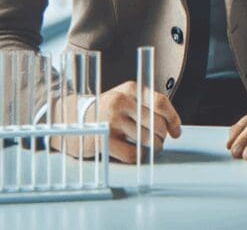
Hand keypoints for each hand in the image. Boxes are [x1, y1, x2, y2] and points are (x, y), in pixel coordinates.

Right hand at [53, 80, 181, 162]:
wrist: (70, 118)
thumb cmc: (104, 110)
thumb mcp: (124, 98)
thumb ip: (146, 106)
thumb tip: (173, 127)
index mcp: (130, 89)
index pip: (161, 103)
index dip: (173, 119)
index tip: (176, 132)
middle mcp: (121, 102)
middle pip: (156, 123)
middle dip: (162, 137)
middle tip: (159, 143)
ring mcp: (111, 121)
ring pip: (147, 139)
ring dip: (153, 149)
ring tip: (150, 150)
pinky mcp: (103, 139)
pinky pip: (133, 154)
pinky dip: (139, 157)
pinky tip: (136, 155)